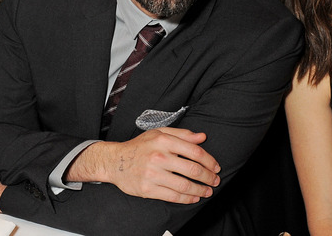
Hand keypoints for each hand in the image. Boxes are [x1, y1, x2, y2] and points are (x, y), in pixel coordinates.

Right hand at [69, 128, 220, 203]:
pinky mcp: (147, 189)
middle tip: (215, 181)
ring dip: (200, 190)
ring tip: (208, 191)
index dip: (209, 161)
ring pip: (184, 185)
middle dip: (208, 177)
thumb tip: (202, 137)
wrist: (115, 161)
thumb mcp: (160, 133)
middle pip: (193, 170)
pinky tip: (194, 197)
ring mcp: (153, 174)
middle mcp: (159, 157)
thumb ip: (183, 134)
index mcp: (164, 141)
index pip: (195, 152)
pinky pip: (172, 196)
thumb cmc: (140, 146)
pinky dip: (186, 198)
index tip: (216, 167)